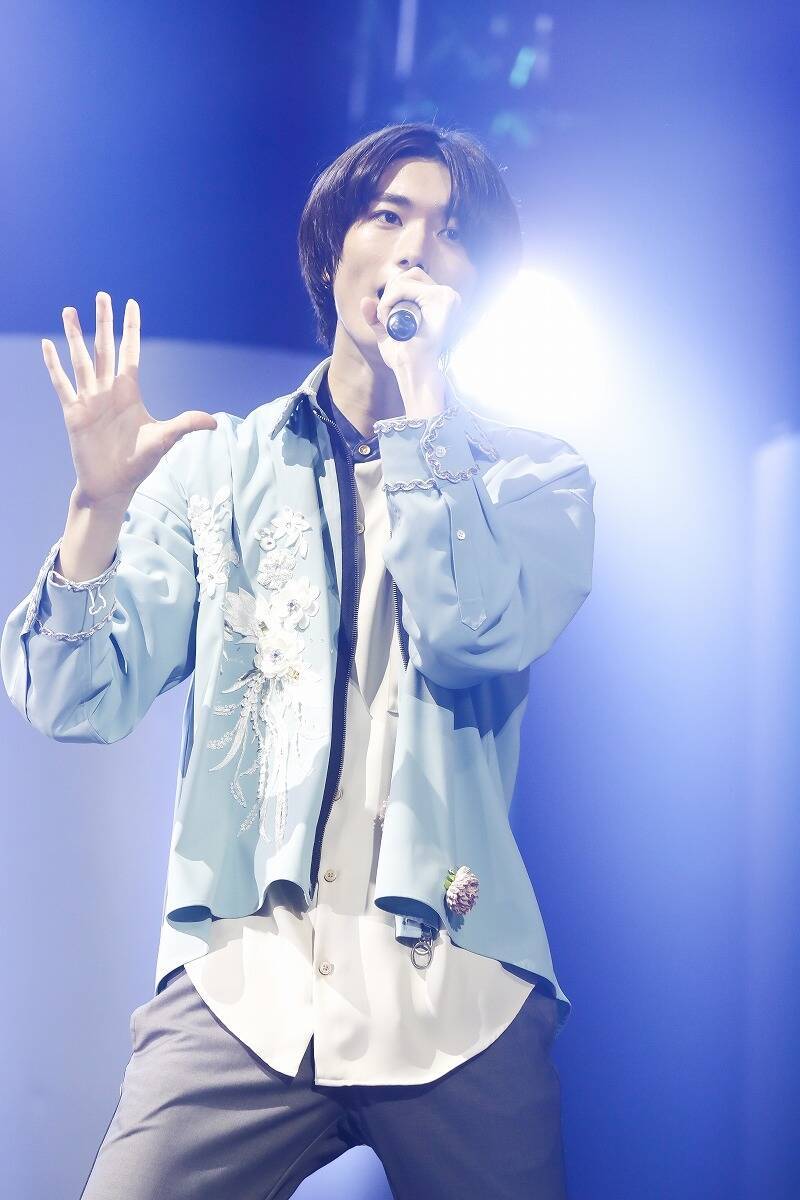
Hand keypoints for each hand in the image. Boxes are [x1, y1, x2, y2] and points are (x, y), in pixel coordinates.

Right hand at [42, 292, 216, 509]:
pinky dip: (53, 365)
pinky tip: (46, 345)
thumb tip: (214, 422)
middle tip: (102, 295)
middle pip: (105, 347)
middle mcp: (108, 390)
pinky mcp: (73, 413)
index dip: (131, 329)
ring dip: (75, 335)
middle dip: (104, 321)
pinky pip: (62, 384)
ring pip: (81, 359)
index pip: (130, 352)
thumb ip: (186, 424)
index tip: (131, 304)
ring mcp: (89, 400)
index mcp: (129, 391)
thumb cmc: (137, 463)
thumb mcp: (164, 439)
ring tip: (69, 310)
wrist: (112, 486)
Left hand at [360, 267, 462, 379]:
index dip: (396, 294)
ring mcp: (447, 297)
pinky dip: (389, 302)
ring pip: (404, 280)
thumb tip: (365, 301)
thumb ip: (377, 318)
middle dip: (391, 294)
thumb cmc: (405, 359)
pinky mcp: (441, 299)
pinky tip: (390, 320)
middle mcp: (448, 298)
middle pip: (411, 274)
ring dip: (388, 301)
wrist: (414, 373)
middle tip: (388, 321)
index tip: (391, 319)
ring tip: (391, 323)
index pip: (415, 279)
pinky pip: (403, 287)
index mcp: (441, 303)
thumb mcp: (388, 335)